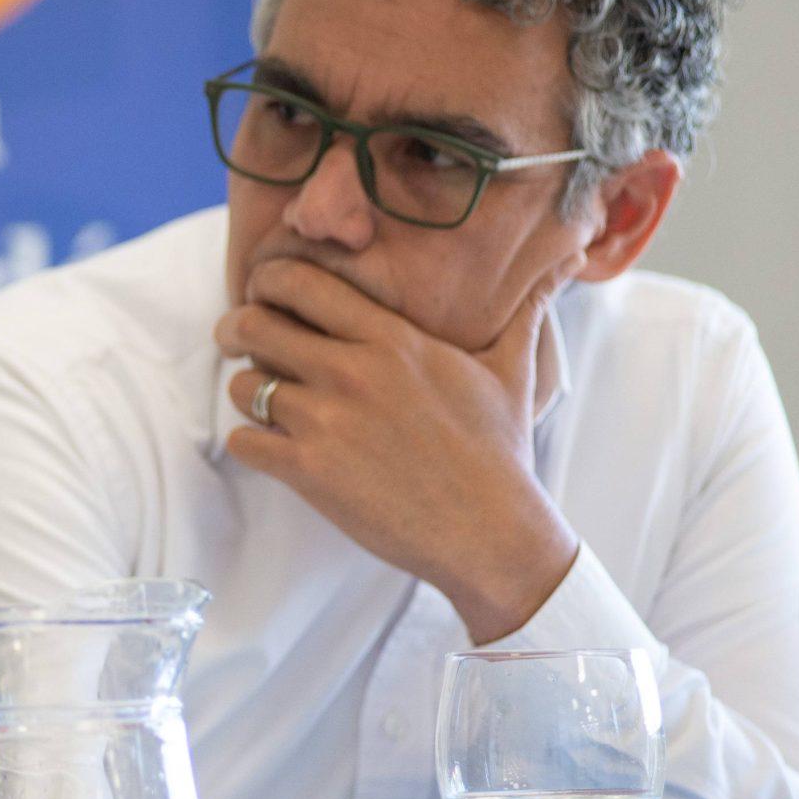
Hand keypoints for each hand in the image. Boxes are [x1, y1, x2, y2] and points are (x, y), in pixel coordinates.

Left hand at [217, 255, 583, 641]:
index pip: (300, 283)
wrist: (492, 532)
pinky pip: (244, 442)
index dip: (268, 281)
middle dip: (236, 329)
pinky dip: (248, 442)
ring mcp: (326, 422)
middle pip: (254, 326)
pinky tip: (269, 445)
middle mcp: (352, 372)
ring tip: (262, 399)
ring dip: (245, 391)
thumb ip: (521, 313)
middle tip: (235, 339)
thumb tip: (563, 265)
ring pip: (242, 386)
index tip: (263, 291)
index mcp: (392, 340)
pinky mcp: (309, 471)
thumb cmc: (499, 452)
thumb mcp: (512, 371)